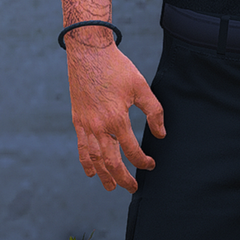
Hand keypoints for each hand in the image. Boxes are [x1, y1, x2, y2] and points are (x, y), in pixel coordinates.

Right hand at [65, 38, 165, 191]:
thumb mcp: (141, 87)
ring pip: (94, 159)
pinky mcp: (78, 120)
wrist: (88, 52)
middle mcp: (99, 126)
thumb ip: (154, 112)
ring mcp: (86, 124)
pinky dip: (85, 162)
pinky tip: (90, 172)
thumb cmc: (116, 68)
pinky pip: (81, 147)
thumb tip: (161, 134)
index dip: (143, 161)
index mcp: (117, 119)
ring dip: (104, 175)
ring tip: (111, 187)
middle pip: (111, 162)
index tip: (151, 164)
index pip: (131, 151)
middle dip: (123, 178)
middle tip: (133, 188)